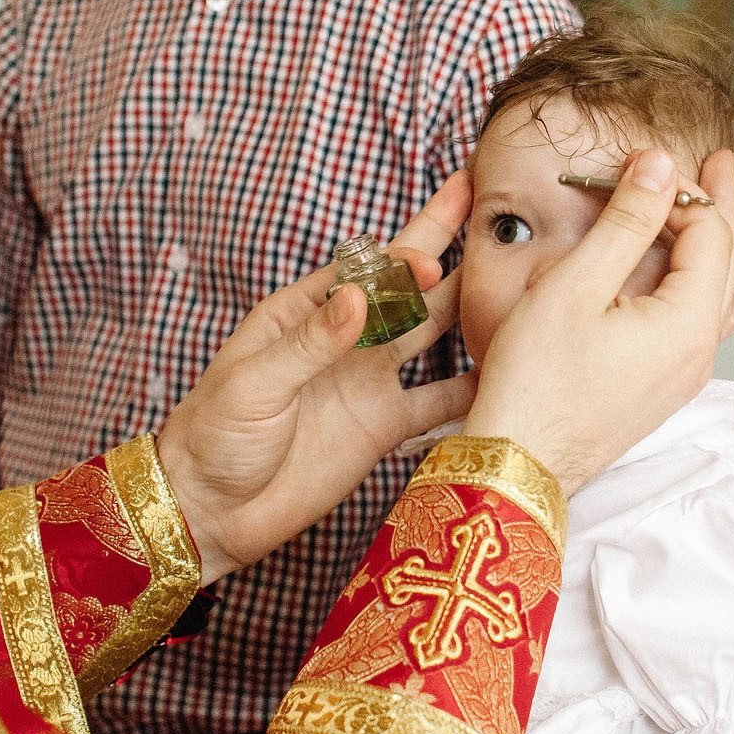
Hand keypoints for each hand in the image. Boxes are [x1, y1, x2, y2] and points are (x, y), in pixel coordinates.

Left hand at [156, 174, 475, 582]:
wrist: (211, 513)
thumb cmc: (213, 437)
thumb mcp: (253, 383)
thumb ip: (310, 343)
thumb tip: (357, 297)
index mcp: (306, 313)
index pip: (367, 268)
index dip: (405, 253)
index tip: (434, 257)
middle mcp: (346, 338)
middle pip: (410, 288)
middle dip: (451, 253)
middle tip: (500, 221)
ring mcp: (369, 380)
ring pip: (433, 335)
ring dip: (471, 311)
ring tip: (522, 284)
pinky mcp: (384, 427)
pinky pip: (439, 401)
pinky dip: (474, 387)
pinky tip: (511, 369)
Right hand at [463, 147, 733, 488]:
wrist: (519, 461)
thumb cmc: (536, 379)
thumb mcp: (576, 284)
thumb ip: (626, 221)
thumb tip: (662, 166)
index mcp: (688, 322)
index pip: (711, 232)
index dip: (684, 189)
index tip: (649, 162)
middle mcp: (700, 352)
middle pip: (726, 261)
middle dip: (719, 206)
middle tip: (718, 161)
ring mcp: (684, 375)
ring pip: (718, 294)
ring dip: (713, 244)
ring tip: (712, 206)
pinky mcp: (662, 387)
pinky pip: (700, 322)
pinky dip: (700, 282)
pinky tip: (691, 274)